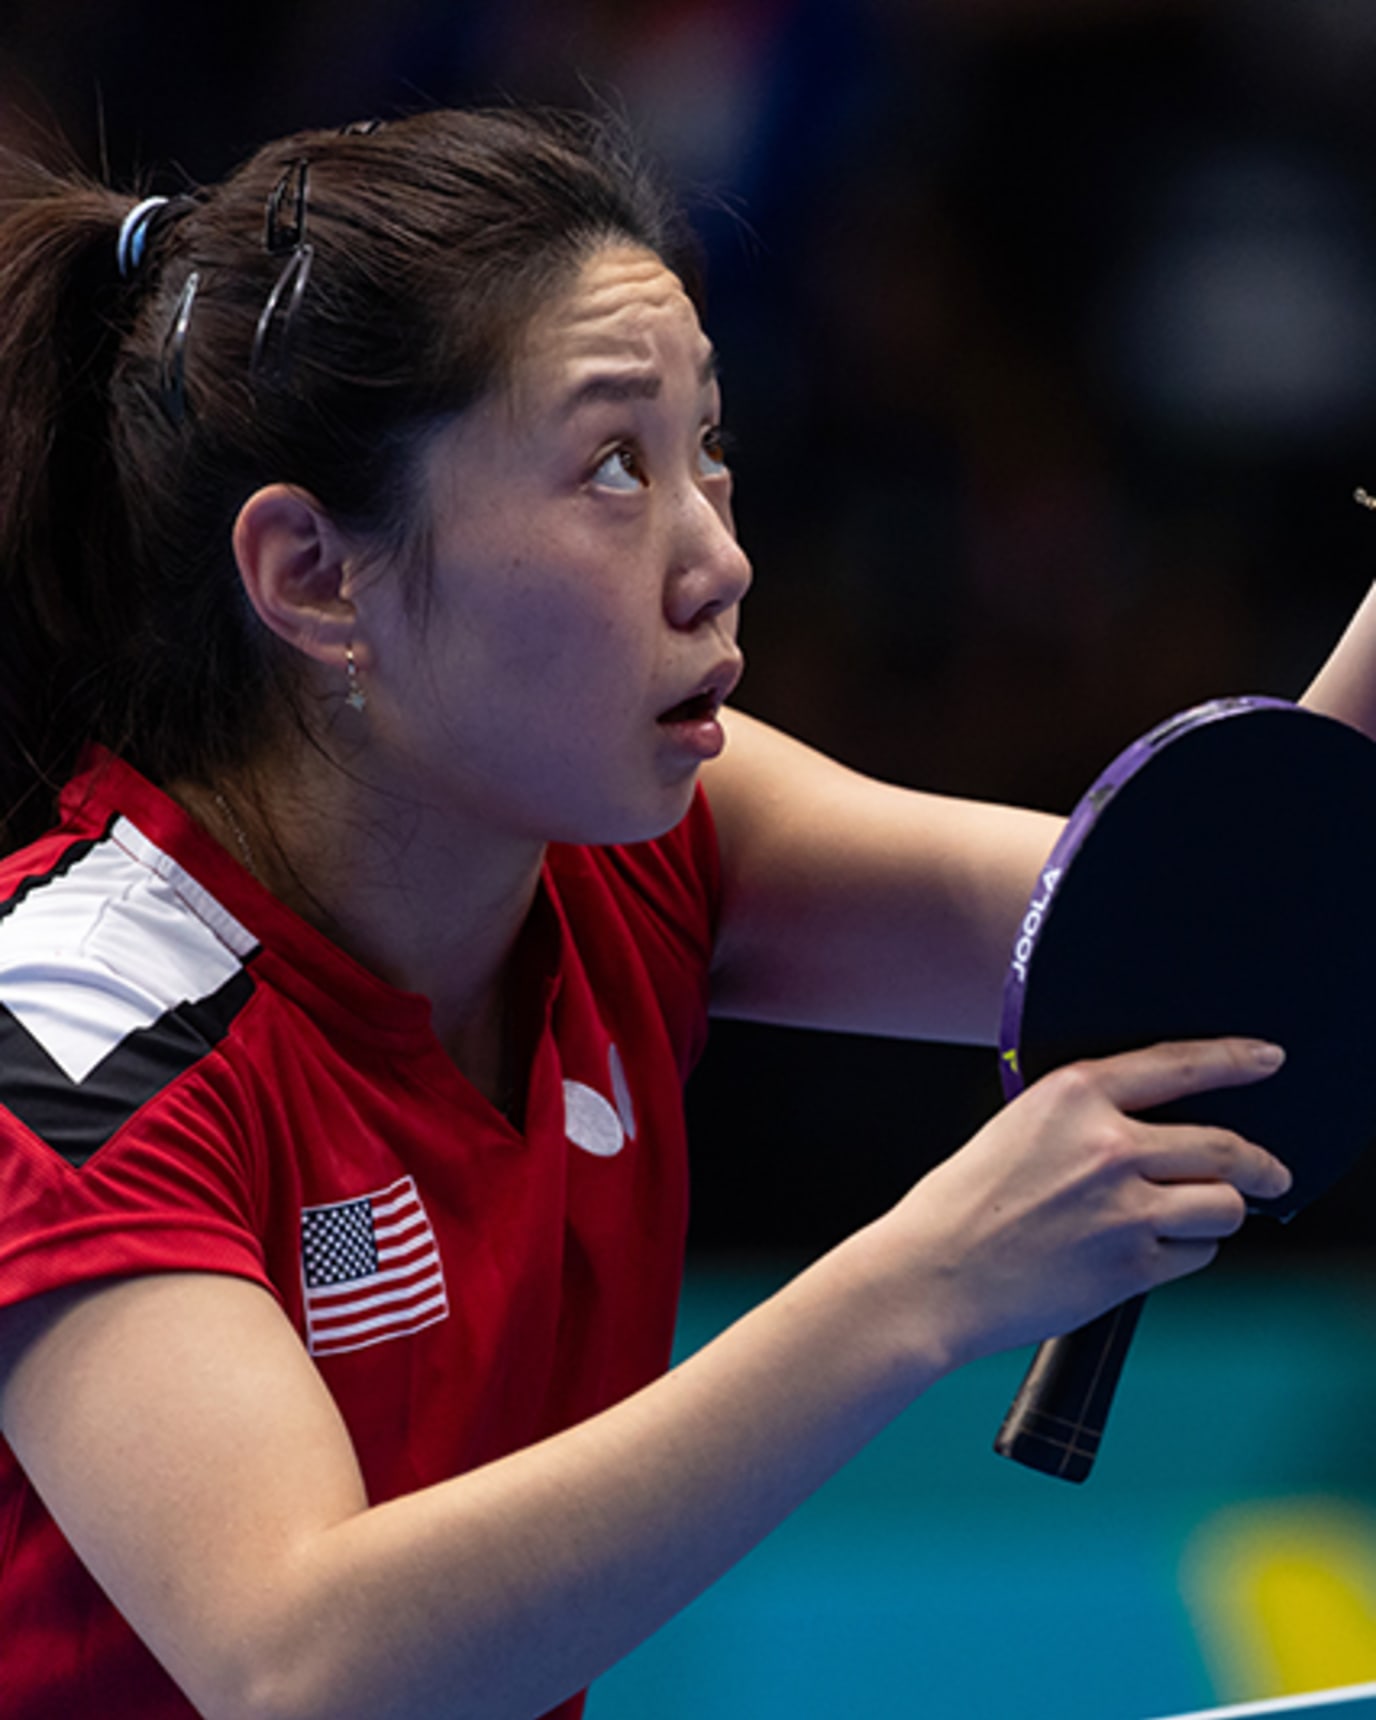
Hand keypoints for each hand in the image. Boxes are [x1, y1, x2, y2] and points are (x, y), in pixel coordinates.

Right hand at [875, 1037, 1290, 1369]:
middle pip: (1222, 1146)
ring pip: (1223, 1206)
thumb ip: (1085, 1120)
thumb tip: (1152, 1133)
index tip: (1267, 1060)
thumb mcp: (1019, 1128)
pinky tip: (1149, 1252)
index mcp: (1074, 1094)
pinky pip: (1194, 1255)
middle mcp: (1108, 1145)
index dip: (1235, 1061)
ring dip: (1221, 1214)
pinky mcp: (1131, 1266)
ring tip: (1197, 1220)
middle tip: (1273, 1174)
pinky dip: (1184, 1254)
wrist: (933, 1276)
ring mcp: (1125, 1208)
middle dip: (1262, 1165)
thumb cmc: (963, 1205)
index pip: (1179, 1064)